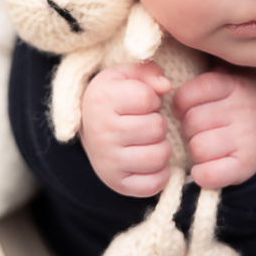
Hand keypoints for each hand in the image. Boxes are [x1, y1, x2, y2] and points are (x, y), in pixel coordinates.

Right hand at [80, 62, 172, 197]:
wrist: (89, 127)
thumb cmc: (115, 98)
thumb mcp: (127, 75)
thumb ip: (149, 71)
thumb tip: (166, 86)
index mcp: (102, 100)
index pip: (147, 98)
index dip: (153, 99)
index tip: (143, 102)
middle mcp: (101, 132)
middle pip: (157, 128)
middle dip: (159, 123)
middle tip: (145, 122)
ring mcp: (108, 161)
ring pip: (159, 156)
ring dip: (161, 146)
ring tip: (148, 140)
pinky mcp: (117, 183)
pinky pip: (155, 183)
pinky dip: (160, 172)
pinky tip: (149, 159)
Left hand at [172, 69, 255, 189]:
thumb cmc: (235, 104)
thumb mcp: (225, 80)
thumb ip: (199, 80)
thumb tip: (162, 86)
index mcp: (234, 84)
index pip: (190, 93)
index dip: (180, 104)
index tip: (184, 110)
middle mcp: (243, 108)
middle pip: (191, 122)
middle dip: (187, 129)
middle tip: (198, 131)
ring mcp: (247, 137)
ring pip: (198, 147)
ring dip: (195, 151)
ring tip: (207, 146)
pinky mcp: (247, 164)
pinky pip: (210, 174)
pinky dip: (202, 174)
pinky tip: (207, 167)